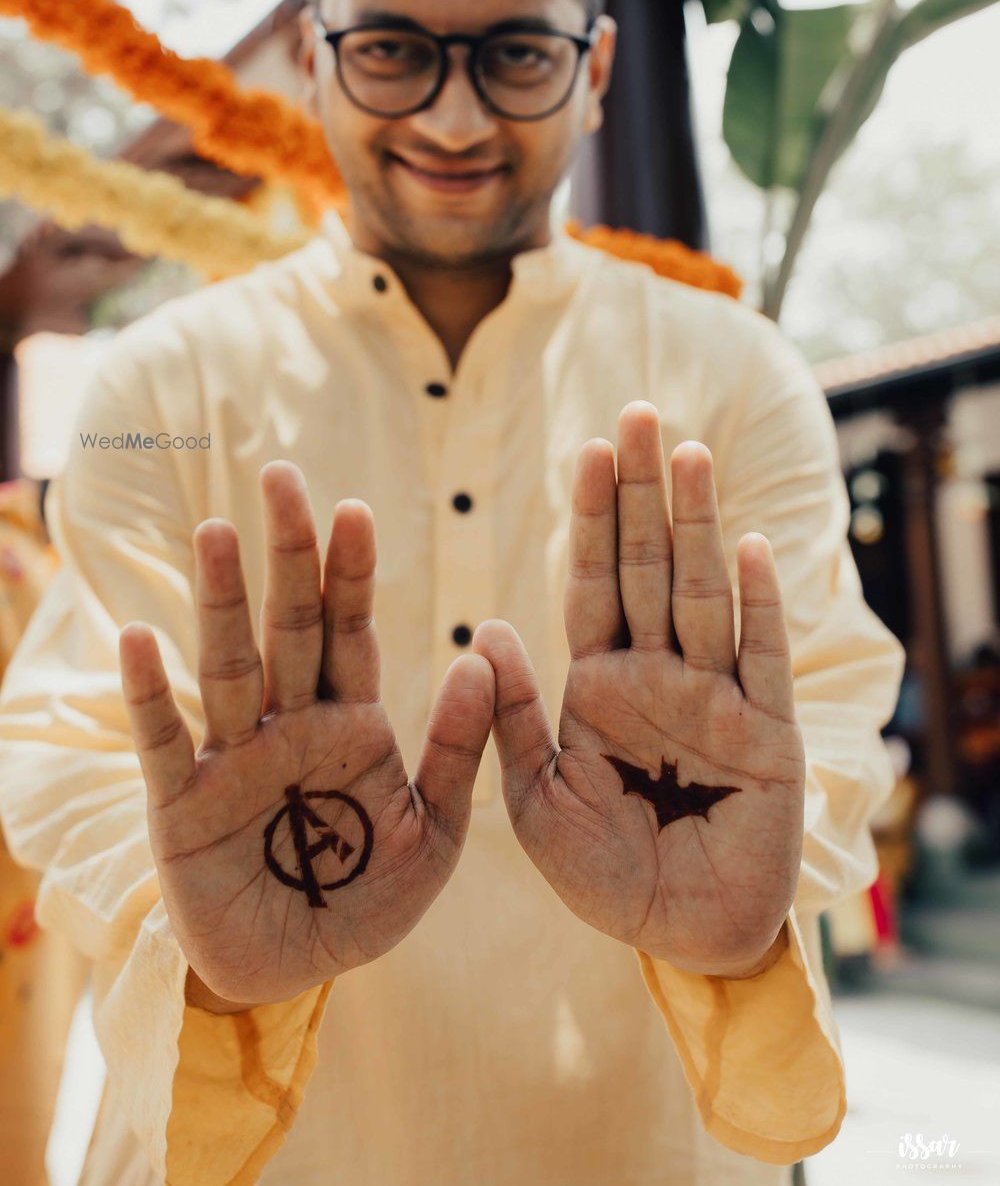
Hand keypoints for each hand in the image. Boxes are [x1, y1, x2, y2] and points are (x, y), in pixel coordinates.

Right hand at [119, 462, 492, 1007]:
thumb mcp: (434, 833)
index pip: (353, 631)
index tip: (355, 508)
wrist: (298, 972)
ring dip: (221, 600)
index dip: (353, 572)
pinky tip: (140, 639)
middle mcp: (291, 724)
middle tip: (281, 476)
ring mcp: (234, 757)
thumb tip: (485, 655)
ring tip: (216, 531)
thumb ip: (460, 749)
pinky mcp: (184, 804)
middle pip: (289, 625)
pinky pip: (167, 741)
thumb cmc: (368, 899)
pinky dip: (152, 694)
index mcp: (353, 723)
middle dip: (288, 555)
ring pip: (229, 664)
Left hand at [473, 402, 804, 976]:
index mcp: (601, 683)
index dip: (592, 517)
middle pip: (650, 566)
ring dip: (696, 524)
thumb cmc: (607, 875)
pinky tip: (747, 546)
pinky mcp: (767, 734)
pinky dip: (755, 605)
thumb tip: (487, 627)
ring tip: (686, 454)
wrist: (682, 938)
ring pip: (703, 594)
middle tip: (638, 412)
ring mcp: (716, 697)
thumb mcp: (540, 800)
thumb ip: (513, 718)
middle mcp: (660, 674)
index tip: (586, 449)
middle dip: (642, 493)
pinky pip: (760, 660)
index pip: (594, 582)